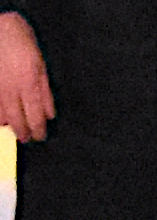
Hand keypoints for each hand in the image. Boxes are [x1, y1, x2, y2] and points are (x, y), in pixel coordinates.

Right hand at [0, 15, 52, 142]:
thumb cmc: (21, 42)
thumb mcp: (41, 66)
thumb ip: (46, 93)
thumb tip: (50, 114)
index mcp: (30, 86)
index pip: (36, 118)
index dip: (38, 131)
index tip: (40, 136)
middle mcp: (11, 90)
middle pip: (18, 121)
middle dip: (23, 134)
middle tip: (27, 138)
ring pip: (1, 117)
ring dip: (8, 125)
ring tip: (12, 129)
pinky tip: (1, 118)